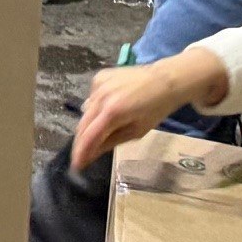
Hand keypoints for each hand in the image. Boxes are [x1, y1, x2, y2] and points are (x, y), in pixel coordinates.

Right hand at [71, 48, 231, 170]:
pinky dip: (96, 107)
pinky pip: (91, 98)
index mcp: (112, 112)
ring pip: (86, 111)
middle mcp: (101, 96)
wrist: (164, 80)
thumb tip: (92, 155)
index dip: (81, 152)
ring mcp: (98, 84)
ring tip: (100, 131)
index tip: (77, 165)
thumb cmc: (155, 109)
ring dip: (89, 124)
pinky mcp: (99, 76)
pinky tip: (108, 108)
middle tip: (83, 155)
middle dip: (81, 141)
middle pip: (83, 124)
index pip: (89, 136)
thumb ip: (111, 142)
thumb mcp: (136, 132)